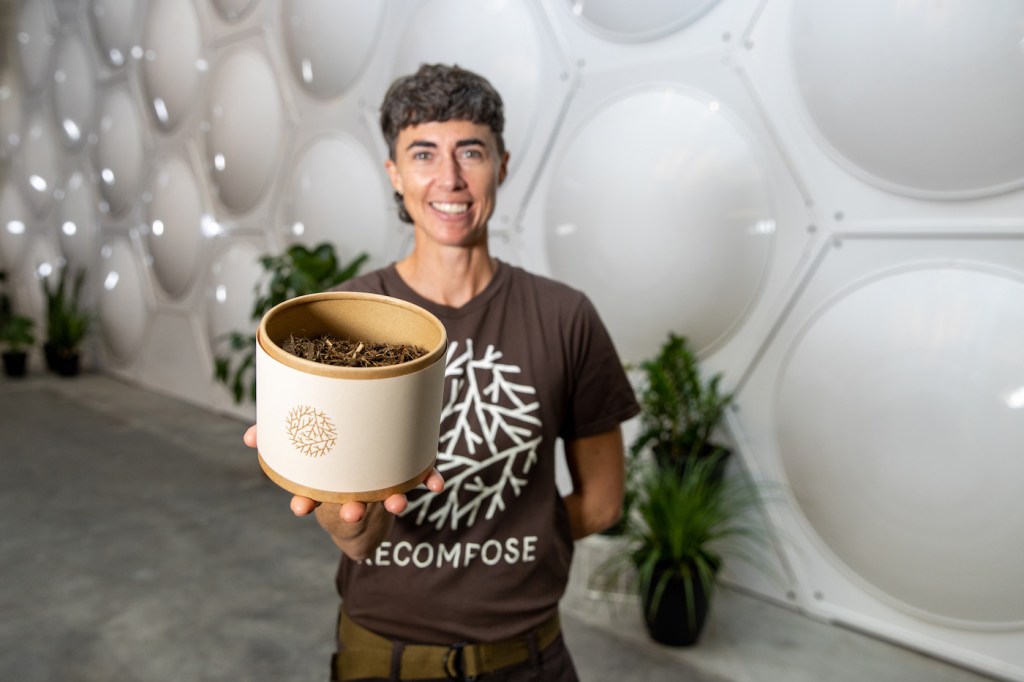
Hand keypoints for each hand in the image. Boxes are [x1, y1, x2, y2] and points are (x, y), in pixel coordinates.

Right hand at [242, 424, 443, 520]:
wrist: (371, 492)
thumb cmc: (333, 462)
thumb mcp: (305, 453)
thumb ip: (280, 440)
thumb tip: (250, 436)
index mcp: (328, 486)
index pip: (311, 498)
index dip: (305, 503)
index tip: (300, 508)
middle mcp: (355, 491)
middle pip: (353, 504)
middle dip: (353, 509)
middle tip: (354, 511)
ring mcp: (381, 486)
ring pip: (388, 497)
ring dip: (394, 501)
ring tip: (397, 503)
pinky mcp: (406, 476)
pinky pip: (421, 478)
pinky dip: (430, 481)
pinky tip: (436, 485)